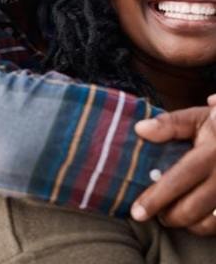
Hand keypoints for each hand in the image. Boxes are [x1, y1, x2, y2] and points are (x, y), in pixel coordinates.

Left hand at [131, 101, 215, 235]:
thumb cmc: (214, 126)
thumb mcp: (195, 119)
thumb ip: (168, 124)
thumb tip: (140, 129)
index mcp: (212, 151)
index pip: (180, 178)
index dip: (157, 197)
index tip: (137, 211)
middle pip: (193, 206)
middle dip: (168, 215)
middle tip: (147, 213)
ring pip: (208, 221)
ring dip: (184, 222)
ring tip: (166, 214)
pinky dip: (202, 226)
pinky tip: (190, 217)